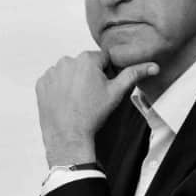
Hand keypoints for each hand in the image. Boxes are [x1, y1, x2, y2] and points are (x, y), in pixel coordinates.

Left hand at [35, 51, 158, 166]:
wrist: (68, 136)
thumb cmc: (92, 114)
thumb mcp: (116, 92)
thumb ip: (134, 74)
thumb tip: (153, 66)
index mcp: (87, 59)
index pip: (102, 59)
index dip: (106, 73)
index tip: (103, 87)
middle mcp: (67, 60)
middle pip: (85, 63)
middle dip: (90, 75)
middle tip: (92, 95)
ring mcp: (52, 72)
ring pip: (70, 70)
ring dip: (75, 79)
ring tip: (78, 99)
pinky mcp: (42, 83)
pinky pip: (55, 79)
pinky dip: (60, 86)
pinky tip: (67, 100)